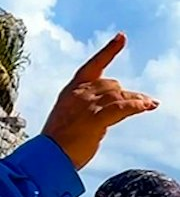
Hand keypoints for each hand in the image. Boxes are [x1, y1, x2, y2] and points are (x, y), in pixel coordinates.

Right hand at [40, 33, 157, 170]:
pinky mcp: (95, 118)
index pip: (92, 66)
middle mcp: (79, 94)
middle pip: (111, 85)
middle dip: (126, 94)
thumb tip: (110, 109)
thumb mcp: (67, 120)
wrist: (47, 158)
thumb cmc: (56, 145)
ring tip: (149, 105)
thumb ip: (85, 109)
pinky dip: (137, 106)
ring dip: (137, 100)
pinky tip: (148, 106)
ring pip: (120, 95)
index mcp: (70, 92)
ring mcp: (87, 105)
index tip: (121, 37)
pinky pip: (122, 107)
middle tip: (142, 102)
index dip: (108, 51)